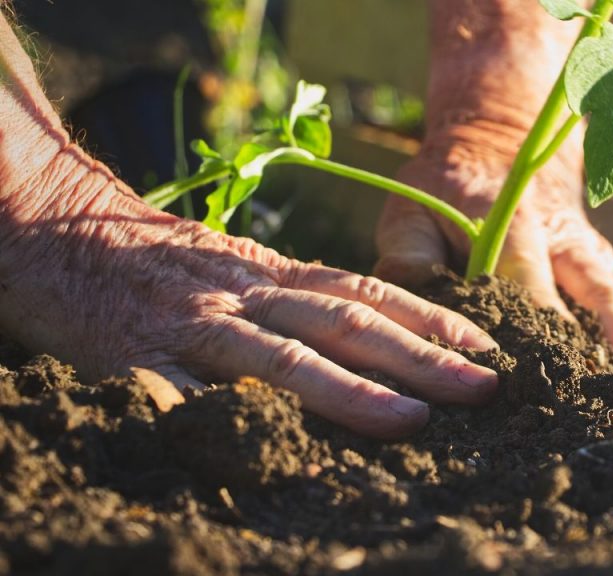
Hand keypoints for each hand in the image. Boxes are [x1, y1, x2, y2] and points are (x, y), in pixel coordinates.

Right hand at [0, 145, 499, 438]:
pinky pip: (181, 395)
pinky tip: (266, 453)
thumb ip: (294, 297)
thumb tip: (372, 339)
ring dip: (350, 391)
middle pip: (346, 323)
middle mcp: (248, 294)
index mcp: (272, 272)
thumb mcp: (238, 263)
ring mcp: (197, 324)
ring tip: (411, 419)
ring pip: (283, 358)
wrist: (60, 224)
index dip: (431, 319)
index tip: (486, 347)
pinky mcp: (137, 356)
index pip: (367, 291)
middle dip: (421, 358)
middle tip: (484, 388)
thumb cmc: (160, 256)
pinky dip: (224, 423)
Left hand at [374, 136, 612, 397]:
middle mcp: (566, 241)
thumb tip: (413, 311)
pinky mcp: (605, 269)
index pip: (531, 282)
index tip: (556, 375)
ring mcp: (592, 256)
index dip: (544, 326)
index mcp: (514, 224)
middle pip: (601, 295)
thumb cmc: (447, 189)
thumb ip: (408, 257)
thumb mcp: (412, 209)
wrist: (501, 144)